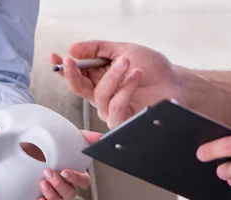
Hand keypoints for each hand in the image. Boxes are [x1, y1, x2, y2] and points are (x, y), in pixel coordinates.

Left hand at [36, 130, 101, 199]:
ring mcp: (55, 193)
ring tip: (42, 183)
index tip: (65, 172)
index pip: (84, 182)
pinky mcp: (42, 197)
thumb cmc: (55, 146)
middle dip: (59, 185)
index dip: (76, 179)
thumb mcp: (70, 138)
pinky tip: (38, 199)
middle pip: (70, 193)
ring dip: (51, 194)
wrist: (32, 148)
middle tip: (48, 173)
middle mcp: (67, 185)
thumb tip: (99, 137)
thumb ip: (85, 138)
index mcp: (76, 173)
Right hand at [51, 41, 180, 127]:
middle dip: (74, 73)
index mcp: (98, 79)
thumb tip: (74, 48)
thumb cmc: (153, 69)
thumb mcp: (123, 50)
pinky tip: (136, 76)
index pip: (75, 75)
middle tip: (73, 59)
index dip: (63, 68)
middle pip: (79, 88)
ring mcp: (111, 109)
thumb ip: (98, 48)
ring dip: (113, 77)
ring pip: (99, 96)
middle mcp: (102, 96)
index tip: (55, 57)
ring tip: (128, 63)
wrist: (175, 82)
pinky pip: (116, 108)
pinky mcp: (123, 121)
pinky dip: (125, 90)